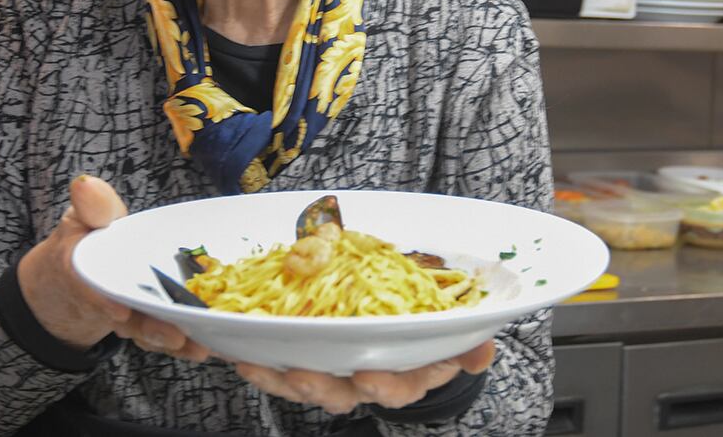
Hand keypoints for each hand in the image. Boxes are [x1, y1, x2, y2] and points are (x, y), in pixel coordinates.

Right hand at [16, 174, 209, 361]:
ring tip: (200, 346)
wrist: (78, 278)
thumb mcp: (82, 219)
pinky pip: (168, 335)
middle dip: (152, 329)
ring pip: (150, 333)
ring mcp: (131, 316)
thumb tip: (86, 185)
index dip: (104, 302)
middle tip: (175, 336)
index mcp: (86, 274)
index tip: (119, 312)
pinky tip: (213, 344)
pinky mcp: (151, 323)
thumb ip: (91, 206)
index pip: (90, 290)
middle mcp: (108, 301)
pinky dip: (188, 343)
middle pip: (128, 321)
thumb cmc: (86, 241)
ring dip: (175, 341)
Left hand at [235, 339, 494, 414]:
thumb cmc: (429, 334)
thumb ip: (467, 346)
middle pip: (339, 394)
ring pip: (303, 384)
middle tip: (302, 374)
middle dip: (318, 387)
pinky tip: (239, 352)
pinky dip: (259, 361)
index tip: (369, 377)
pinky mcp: (305, 359)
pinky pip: (280, 366)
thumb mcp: (454, 340)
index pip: (394, 389)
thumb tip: (482, 352)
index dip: (382, 387)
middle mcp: (363, 382)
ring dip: (277, 378)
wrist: (407, 328)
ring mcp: (332, 373)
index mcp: (403, 378)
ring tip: (255, 365)